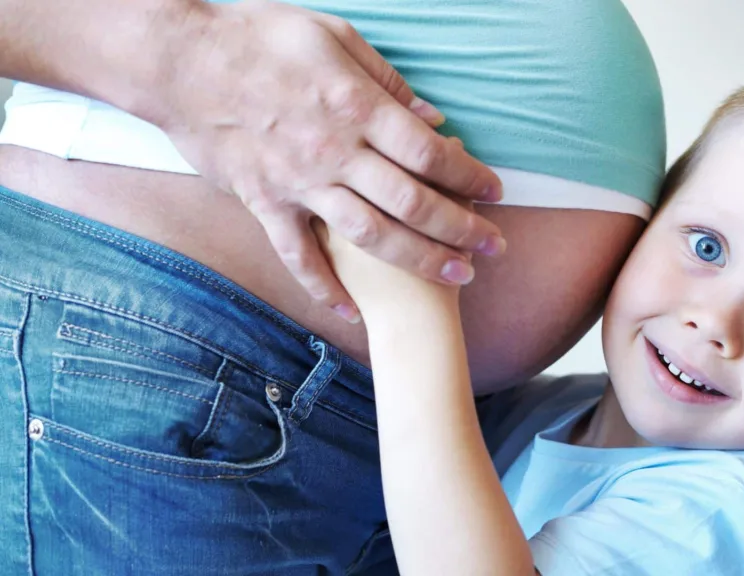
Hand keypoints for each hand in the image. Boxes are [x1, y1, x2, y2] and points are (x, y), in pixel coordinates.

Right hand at [155, 0, 503, 320]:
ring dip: (419, 259)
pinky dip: (323, 288)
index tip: (496, 192)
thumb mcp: (333, 37)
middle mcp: (334, 151)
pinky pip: (298, 256)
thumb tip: (433, 118)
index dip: (469, 175)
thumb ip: (387, 82)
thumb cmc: (260, 38)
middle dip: (462, 228)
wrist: (182, 61)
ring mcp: (298, 182)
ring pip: (370, 235)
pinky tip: (351, 312)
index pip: (429, 152)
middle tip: (495, 249)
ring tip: (457, 276)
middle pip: (412, 201)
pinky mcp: (264, 203)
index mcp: (356, 107)